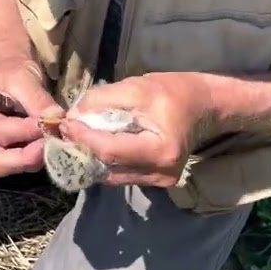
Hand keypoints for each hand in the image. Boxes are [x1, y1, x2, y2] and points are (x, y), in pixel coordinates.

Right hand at [0, 59, 62, 176]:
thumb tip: (56, 119)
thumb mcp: (24, 79)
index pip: (1, 133)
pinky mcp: (6, 156)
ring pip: (9, 168)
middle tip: (52, 143)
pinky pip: (20, 166)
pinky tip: (50, 145)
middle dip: (27, 157)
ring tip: (53, 142)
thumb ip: (38, 100)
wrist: (13, 76)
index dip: (27, 132)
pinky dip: (36, 159)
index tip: (52, 124)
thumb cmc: (13, 75)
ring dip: (34, 160)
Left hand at [58, 72, 212, 187]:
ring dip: (92, 157)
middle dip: (82, 149)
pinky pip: (122, 174)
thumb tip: (74, 115)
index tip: (63, 123)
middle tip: (64, 131)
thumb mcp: (137, 87)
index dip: (82, 138)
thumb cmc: (176, 92)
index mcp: (160, 151)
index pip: (110, 151)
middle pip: (107, 168)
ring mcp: (159, 182)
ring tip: (77, 136)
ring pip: (112, 175)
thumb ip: (103, 100)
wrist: (207, 106)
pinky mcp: (156, 181)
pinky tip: (97, 144)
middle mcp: (160, 174)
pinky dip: (106, 160)